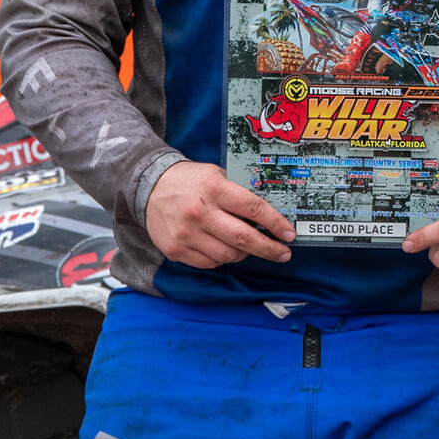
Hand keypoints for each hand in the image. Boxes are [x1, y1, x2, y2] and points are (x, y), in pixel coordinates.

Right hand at [145, 162, 293, 267]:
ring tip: (250, 247)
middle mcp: (200, 213)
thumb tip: (271, 214)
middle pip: (243, 239)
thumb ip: (240, 193)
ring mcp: (186, 234)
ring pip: (228, 255)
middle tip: (283, 253)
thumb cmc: (191, 181)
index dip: (276, 224)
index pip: (254, 209)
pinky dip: (223, 258)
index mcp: (214, 190)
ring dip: (245, 253)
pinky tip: (226, 249)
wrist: (149, 187)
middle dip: (269, 249)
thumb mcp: (217, 175)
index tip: (290, 234)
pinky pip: (210, 263)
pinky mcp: (175, 250)